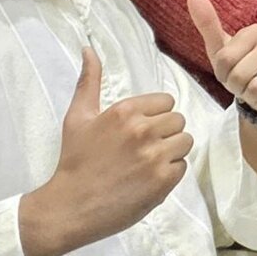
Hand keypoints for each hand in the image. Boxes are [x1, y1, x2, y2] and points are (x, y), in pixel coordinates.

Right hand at [18, 49, 190, 255]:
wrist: (71, 206)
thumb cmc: (75, 160)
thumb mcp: (78, 117)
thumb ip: (89, 82)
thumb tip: (89, 49)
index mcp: (126, 111)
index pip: (166, 102)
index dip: (156, 116)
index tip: (139, 130)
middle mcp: (143, 130)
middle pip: (179, 121)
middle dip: (165, 133)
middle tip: (143, 149)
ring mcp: (155, 156)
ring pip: (185, 142)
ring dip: (171, 152)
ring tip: (147, 163)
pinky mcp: (163, 180)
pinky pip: (183, 167)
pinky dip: (170, 173)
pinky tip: (148, 179)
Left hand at [188, 0, 256, 117]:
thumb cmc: (240, 68)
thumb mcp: (220, 50)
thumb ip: (207, 24)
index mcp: (254, 31)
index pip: (225, 59)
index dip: (223, 74)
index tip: (229, 73)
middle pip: (240, 75)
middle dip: (237, 87)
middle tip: (243, 85)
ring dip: (251, 97)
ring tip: (255, 91)